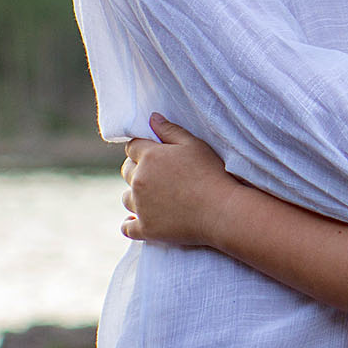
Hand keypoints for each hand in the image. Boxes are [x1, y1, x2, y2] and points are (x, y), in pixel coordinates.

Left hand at [120, 114, 241, 246]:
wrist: (220, 209)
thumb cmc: (211, 173)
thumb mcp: (194, 144)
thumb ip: (170, 130)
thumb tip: (152, 118)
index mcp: (149, 157)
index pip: (132, 147)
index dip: (142, 148)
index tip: (153, 153)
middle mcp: (139, 181)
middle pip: (126, 170)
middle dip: (137, 168)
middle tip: (156, 173)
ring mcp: (141, 206)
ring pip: (126, 198)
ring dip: (135, 194)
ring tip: (152, 196)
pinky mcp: (146, 229)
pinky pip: (127, 227)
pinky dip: (130, 223)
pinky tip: (136, 220)